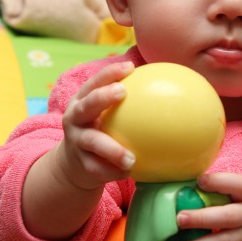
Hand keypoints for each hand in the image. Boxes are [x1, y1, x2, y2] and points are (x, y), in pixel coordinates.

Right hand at [56, 61, 136, 190]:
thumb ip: (128, 101)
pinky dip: (113, 171)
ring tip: (131, 158)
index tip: (130, 68)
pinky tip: (130, 172)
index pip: (95, 82)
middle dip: (102, 96)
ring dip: (112, 149)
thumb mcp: (107, 113)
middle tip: (122, 92)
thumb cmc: (102, 130)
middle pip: (86, 105)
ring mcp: (75, 141)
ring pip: (92, 142)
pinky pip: (97, 169)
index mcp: (83, 101)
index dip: (109, 73)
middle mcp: (75, 118)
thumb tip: (167, 85)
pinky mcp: (80, 164)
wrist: (74, 164)